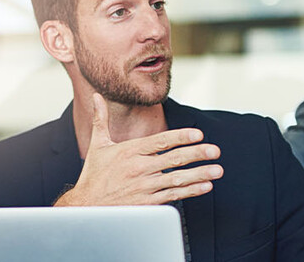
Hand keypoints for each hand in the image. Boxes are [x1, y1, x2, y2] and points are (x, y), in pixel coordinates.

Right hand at [55, 93, 222, 205]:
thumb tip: (96, 96)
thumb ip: (100, 119)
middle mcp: (139, 168)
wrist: (86, 206)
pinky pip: (173, 196)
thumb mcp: (97, 144)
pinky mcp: (148, 203)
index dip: (180, 137)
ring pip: (177, 179)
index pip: (160, 141)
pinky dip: (191, 191)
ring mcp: (144, 187)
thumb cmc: (94, 174)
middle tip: (215, 150)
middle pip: (173, 159)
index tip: (198, 134)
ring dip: (199, 174)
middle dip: (197, 154)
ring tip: (217, 170)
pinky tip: (205, 186)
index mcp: (129, 151)